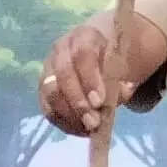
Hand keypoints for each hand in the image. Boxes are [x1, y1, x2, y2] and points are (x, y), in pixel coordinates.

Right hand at [41, 13, 165, 136]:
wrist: (96, 53)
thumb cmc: (111, 59)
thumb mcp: (123, 64)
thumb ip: (124, 78)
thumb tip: (123, 92)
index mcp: (84, 37)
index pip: (83, 55)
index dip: (90, 79)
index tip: (99, 102)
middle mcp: (61, 50)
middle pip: (63, 74)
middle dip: (78, 101)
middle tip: (93, 122)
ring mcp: (48, 68)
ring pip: (50, 92)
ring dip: (69, 114)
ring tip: (88, 128)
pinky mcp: (43, 88)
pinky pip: (47, 107)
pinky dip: (63, 121)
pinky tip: (80, 129)